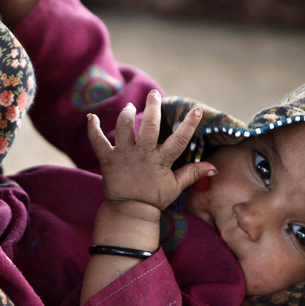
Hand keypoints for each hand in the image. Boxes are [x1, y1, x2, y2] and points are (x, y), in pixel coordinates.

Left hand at [87, 89, 215, 210]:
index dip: (188, 125)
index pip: (179, 140)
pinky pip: (97, 141)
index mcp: (160, 160)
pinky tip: (91, 116)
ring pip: (123, 128)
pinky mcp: (107, 160)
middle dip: (152, 107)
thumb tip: (213, 167)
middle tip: (154, 94)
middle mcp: (142, 154)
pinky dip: (93, 128)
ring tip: (129, 107)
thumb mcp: (175, 186)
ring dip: (126, 114)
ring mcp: (123, 155)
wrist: (129, 211)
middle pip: (148, 126)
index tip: (196, 110)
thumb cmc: (153, 198)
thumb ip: (192, 173)